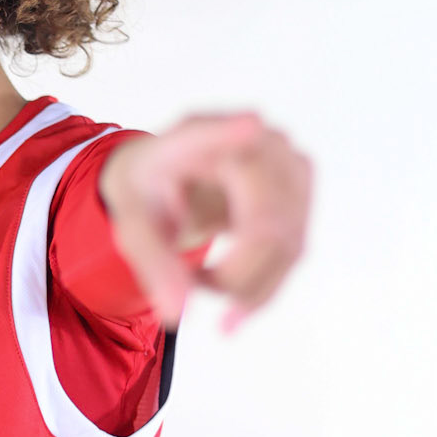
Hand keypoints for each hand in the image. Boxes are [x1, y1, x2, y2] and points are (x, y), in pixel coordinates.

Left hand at [98, 111, 312, 332]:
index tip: (251, 124)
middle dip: (234, 278)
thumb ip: (151, 264)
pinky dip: (264, 281)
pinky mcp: (302, 187)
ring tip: (202, 283)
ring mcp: (285, 159)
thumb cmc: (151, 193)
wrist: (171, 175)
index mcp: (193, 136)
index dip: (231, 131)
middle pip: (266, 219)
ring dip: (248, 286)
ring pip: (289, 243)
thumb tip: (176, 313)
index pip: (212, 132)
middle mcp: (250, 138)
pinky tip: (228, 283)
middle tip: (193, 290)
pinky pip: (296, 248)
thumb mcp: (133, 227)